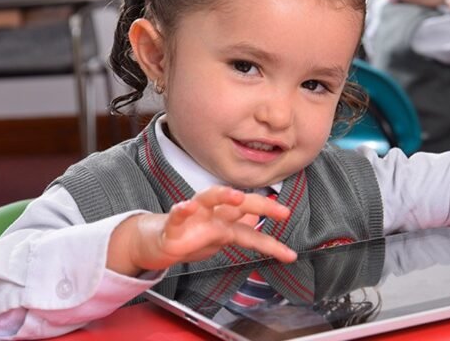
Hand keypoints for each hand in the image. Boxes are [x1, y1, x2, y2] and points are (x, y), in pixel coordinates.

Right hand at [109, 186, 295, 275]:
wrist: (160, 242)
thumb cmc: (192, 236)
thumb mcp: (220, 236)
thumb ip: (240, 229)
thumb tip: (259, 218)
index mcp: (226, 221)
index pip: (254, 225)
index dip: (272, 240)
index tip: (290, 254)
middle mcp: (213, 214)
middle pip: (239, 205)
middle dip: (261, 205)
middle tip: (281, 210)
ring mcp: (194, 216)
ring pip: (209, 198)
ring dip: (223, 195)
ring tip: (236, 196)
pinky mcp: (173, 225)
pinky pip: (177, 215)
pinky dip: (182, 210)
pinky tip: (185, 207)